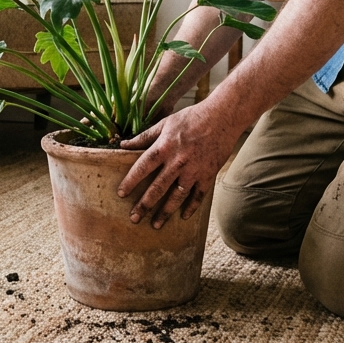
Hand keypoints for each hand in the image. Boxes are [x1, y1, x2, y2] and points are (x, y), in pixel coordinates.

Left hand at [116, 100, 241, 228]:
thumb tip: (123, 145)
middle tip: (134, 218)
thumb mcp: (166, 123)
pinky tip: (183, 216)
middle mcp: (177, 162)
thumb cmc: (191, 117)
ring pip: (176, 196)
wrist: (222, 117)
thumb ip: (145, 136)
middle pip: (157, 188)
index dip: (130, 181)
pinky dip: (191, 207)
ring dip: (165, 212)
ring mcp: (194, 170)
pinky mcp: (207, 175)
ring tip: (155, 225)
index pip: (142, 167)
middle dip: (144, 205)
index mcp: (164, 147)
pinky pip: (198, 195)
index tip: (121, 194)